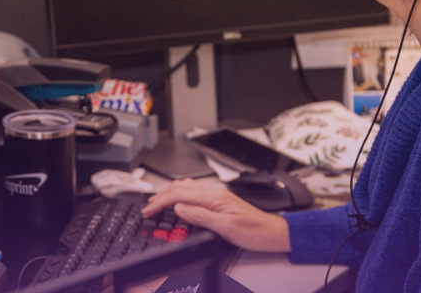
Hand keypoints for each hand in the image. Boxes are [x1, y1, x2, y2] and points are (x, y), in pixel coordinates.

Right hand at [142, 179, 290, 252]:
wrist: (272, 232)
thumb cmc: (254, 232)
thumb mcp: (226, 228)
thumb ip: (201, 216)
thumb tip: (179, 208)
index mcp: (214, 197)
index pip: (180, 194)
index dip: (161, 202)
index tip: (149, 210)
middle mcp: (215, 193)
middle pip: (180, 188)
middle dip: (161, 197)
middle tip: (148, 209)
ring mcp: (217, 196)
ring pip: (187, 188)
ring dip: (169, 195)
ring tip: (157, 204)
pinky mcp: (219, 202)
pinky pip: (195, 194)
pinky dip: (181, 196)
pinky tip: (178, 203)